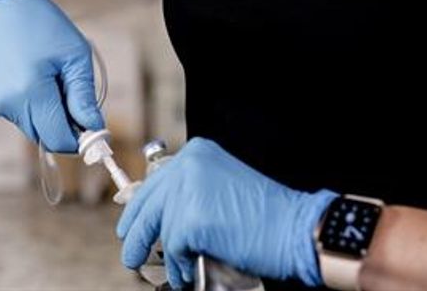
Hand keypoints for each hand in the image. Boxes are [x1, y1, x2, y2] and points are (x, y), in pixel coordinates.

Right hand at [0, 0, 103, 151]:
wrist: (1, 7)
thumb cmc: (42, 25)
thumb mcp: (75, 57)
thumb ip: (83, 97)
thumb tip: (94, 127)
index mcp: (30, 92)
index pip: (59, 138)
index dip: (80, 139)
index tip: (95, 128)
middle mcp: (7, 103)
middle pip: (46, 137)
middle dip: (65, 126)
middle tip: (74, 96)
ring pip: (34, 128)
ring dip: (49, 115)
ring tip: (51, 80)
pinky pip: (21, 116)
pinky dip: (34, 107)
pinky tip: (34, 79)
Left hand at [117, 138, 336, 288]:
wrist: (295, 227)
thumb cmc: (268, 213)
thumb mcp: (223, 186)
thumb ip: (193, 191)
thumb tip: (165, 213)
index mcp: (197, 153)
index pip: (155, 182)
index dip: (140, 207)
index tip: (131, 223)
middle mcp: (189, 166)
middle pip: (148, 204)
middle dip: (137, 231)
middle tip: (132, 252)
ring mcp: (188, 191)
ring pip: (159, 229)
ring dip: (165, 255)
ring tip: (174, 271)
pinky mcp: (190, 220)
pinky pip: (173, 249)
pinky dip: (179, 265)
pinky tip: (188, 272)